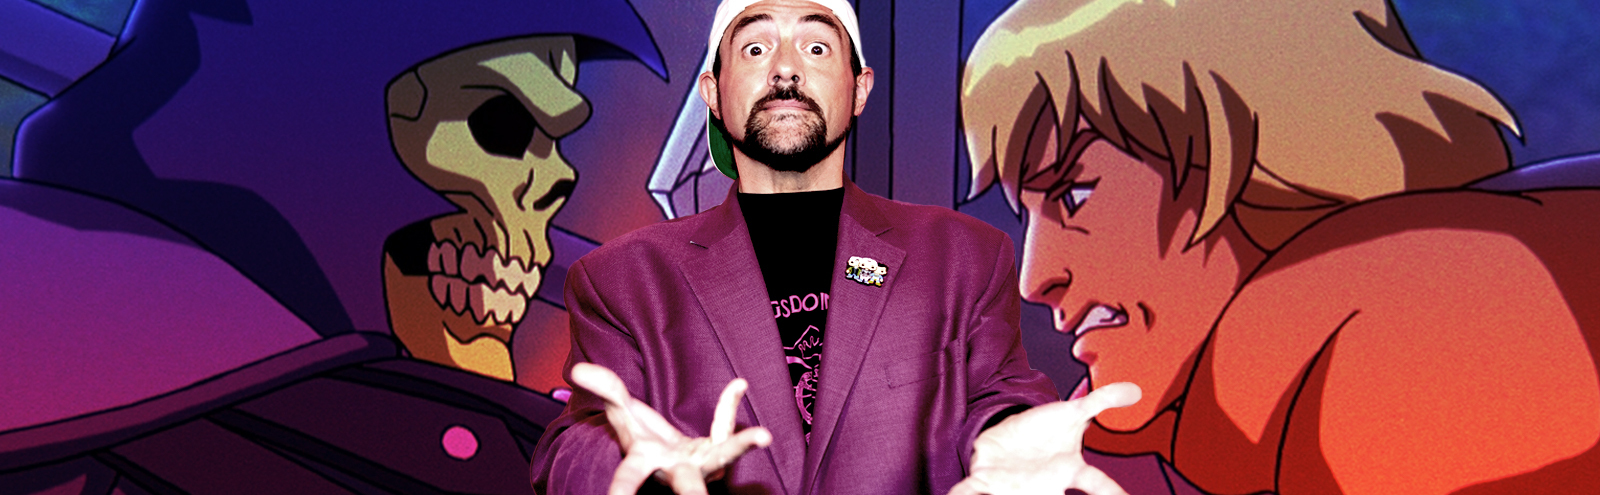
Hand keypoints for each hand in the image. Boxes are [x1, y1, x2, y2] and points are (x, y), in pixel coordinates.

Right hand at [570, 363, 773, 494]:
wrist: (664, 452)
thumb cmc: (640, 437)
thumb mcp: (621, 412)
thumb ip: (605, 390)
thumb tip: (578, 370)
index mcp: (646, 464)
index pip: (629, 479)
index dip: (621, 492)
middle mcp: (676, 469)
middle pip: (685, 482)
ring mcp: (701, 462)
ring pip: (723, 456)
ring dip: (742, 446)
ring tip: (764, 437)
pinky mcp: (718, 449)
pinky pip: (725, 426)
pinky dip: (729, 406)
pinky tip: (738, 385)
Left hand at [949, 382, 1140, 494]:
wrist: (1011, 437)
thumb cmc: (1046, 433)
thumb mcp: (1073, 413)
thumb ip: (1101, 401)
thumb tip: (1135, 390)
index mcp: (1068, 469)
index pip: (1096, 482)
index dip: (1110, 492)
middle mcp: (1043, 484)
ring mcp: (1014, 486)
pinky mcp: (985, 482)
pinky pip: (970, 492)